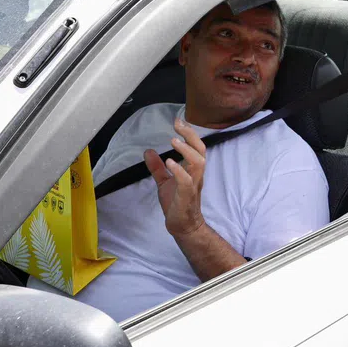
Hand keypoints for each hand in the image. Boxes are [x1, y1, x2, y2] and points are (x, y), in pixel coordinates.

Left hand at [145, 118, 206, 238]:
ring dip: (186, 150)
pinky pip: (187, 181)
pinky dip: (179, 170)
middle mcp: (196, 175)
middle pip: (201, 150)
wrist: (182, 226)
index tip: (178, 120)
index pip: (196, 147)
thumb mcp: (164, 182)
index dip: (189, 133)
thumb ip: (157, 167)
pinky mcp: (186, 196)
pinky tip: (169, 162)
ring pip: (198, 163)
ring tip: (173, 141)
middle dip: (190, 135)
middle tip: (178, 125)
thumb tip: (147, 151)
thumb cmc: (176, 203)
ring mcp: (193, 185)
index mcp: (193, 170)